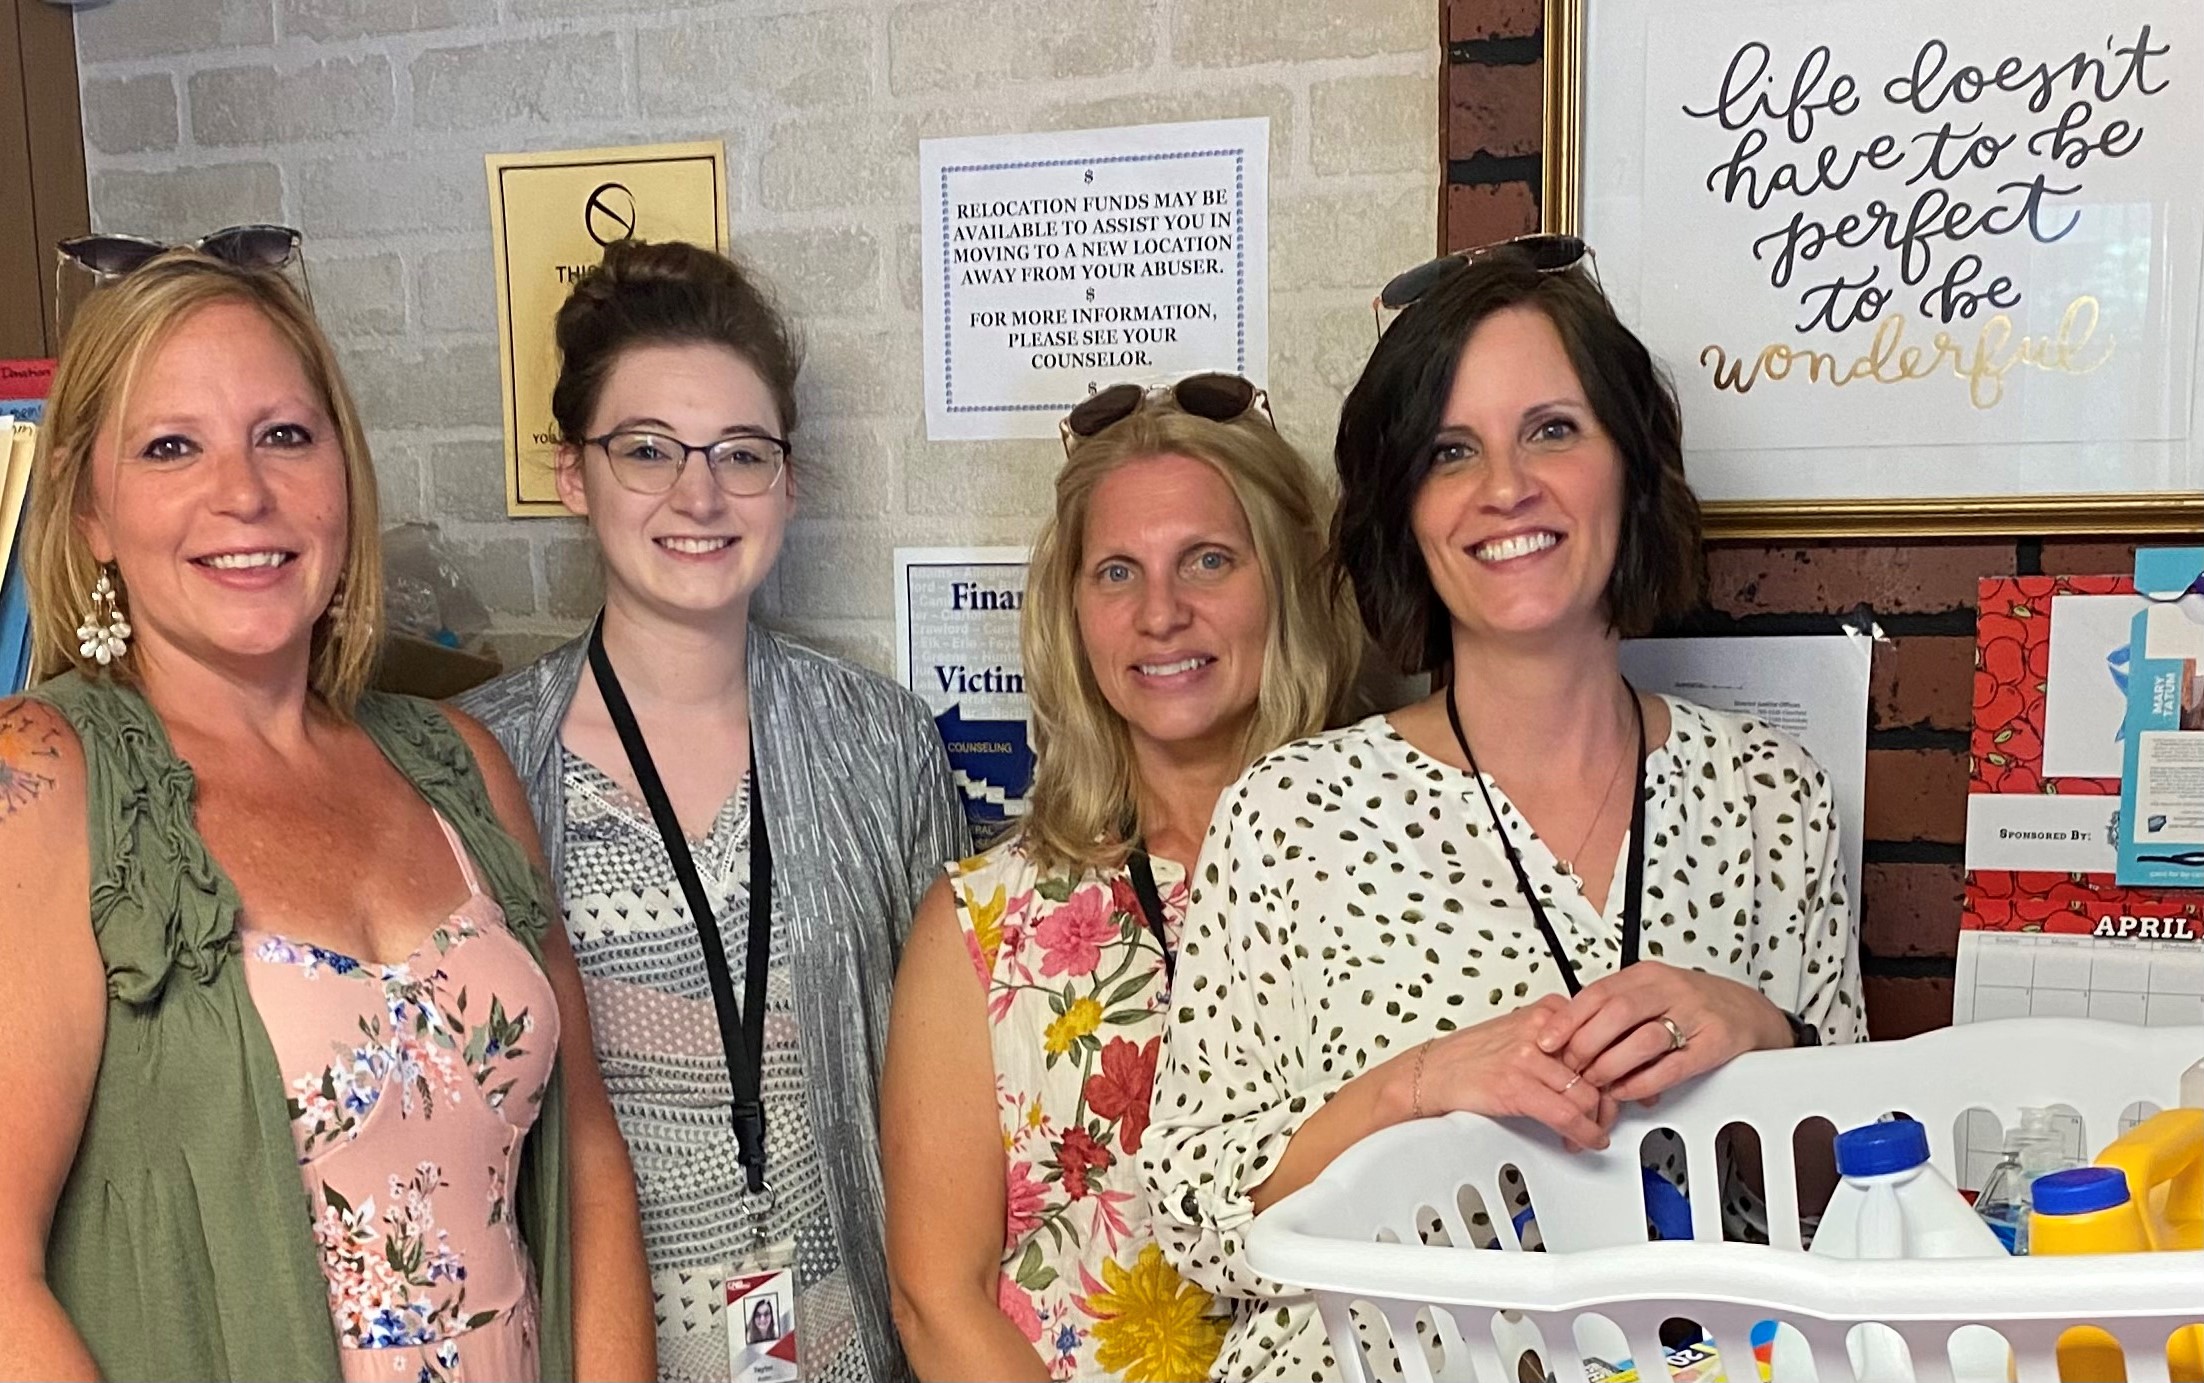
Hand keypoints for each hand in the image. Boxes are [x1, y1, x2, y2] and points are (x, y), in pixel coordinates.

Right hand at [1403, 993, 1619, 1150]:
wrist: (1433, 1072)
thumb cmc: (1471, 1056)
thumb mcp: (1521, 1033)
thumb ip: (1557, 1042)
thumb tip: (1593, 1064)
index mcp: (1547, 1012)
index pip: (1601, 1040)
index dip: (1614, 1069)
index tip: (1615, 1086)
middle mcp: (1541, 1031)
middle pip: (1600, 1068)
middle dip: (1608, 1099)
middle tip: (1606, 1115)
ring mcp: (1528, 1057)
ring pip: (1588, 1094)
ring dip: (1597, 1121)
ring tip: (1594, 1130)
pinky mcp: (1517, 1086)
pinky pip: (1567, 1115)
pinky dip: (1585, 1133)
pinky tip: (1587, 1139)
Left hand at [1536, 961, 1791, 1104]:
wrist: (1747, 1011)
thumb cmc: (1690, 1005)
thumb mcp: (1648, 996)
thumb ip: (1611, 1013)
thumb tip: (1567, 1038)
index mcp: (1645, 975)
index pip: (1597, 993)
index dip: (1567, 1019)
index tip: (1546, 1041)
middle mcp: (1668, 989)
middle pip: (1615, 1013)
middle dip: (1586, 1045)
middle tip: (1571, 1068)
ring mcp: (1694, 1015)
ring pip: (1643, 1039)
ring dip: (1613, 1065)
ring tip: (1596, 1083)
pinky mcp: (1714, 1043)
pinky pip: (1673, 1066)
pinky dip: (1644, 1082)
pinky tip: (1628, 1091)